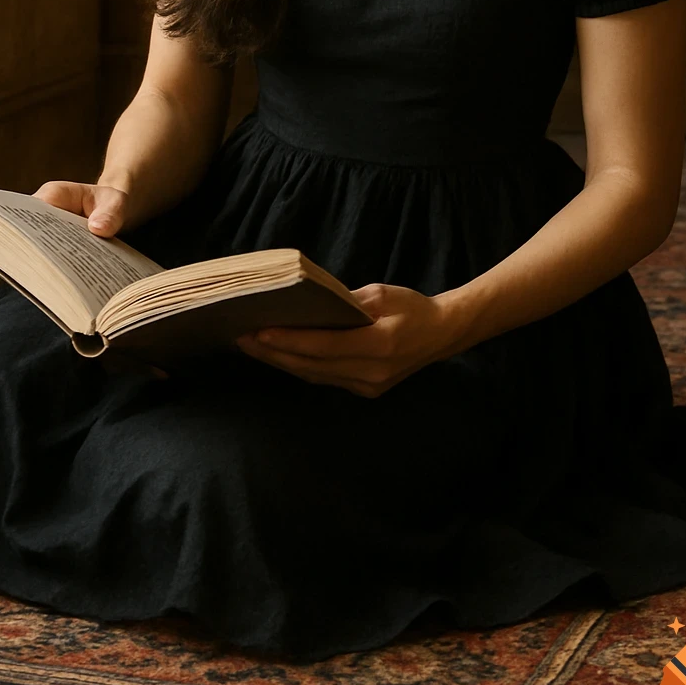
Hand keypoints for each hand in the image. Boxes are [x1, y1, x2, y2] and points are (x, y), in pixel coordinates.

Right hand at [33, 178, 168, 381]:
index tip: (32, 259)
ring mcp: (47, 238)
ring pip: (40, 258)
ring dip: (50, 275)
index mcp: (50, 197)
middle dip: (37, 263)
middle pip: (29, 242)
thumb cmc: (113, 201)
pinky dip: (62, 280)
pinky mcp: (55, 254)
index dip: (25, 237)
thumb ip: (111, 212)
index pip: (27, 216)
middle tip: (48, 287)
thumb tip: (98, 229)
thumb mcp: (117, 201)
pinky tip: (70, 297)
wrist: (118, 210)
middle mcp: (41, 218)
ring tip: (60, 298)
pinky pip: (54, 267)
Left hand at [234, 283, 463, 396]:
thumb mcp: (380, 294)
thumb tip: (308, 306)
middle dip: (275, 352)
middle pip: (312, 365)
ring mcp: (367, 386)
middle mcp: (371, 373)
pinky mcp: (365, 390)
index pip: (324, 346)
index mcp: (379, 345)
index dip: (289, 340)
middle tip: (242, 337)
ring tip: (253, 346)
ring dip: (282, 362)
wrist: (442, 334)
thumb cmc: (412, 307)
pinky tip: (279, 355)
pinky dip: (300, 367)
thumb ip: (346, 303)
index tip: (259, 330)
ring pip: (314, 376)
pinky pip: (325, 378)